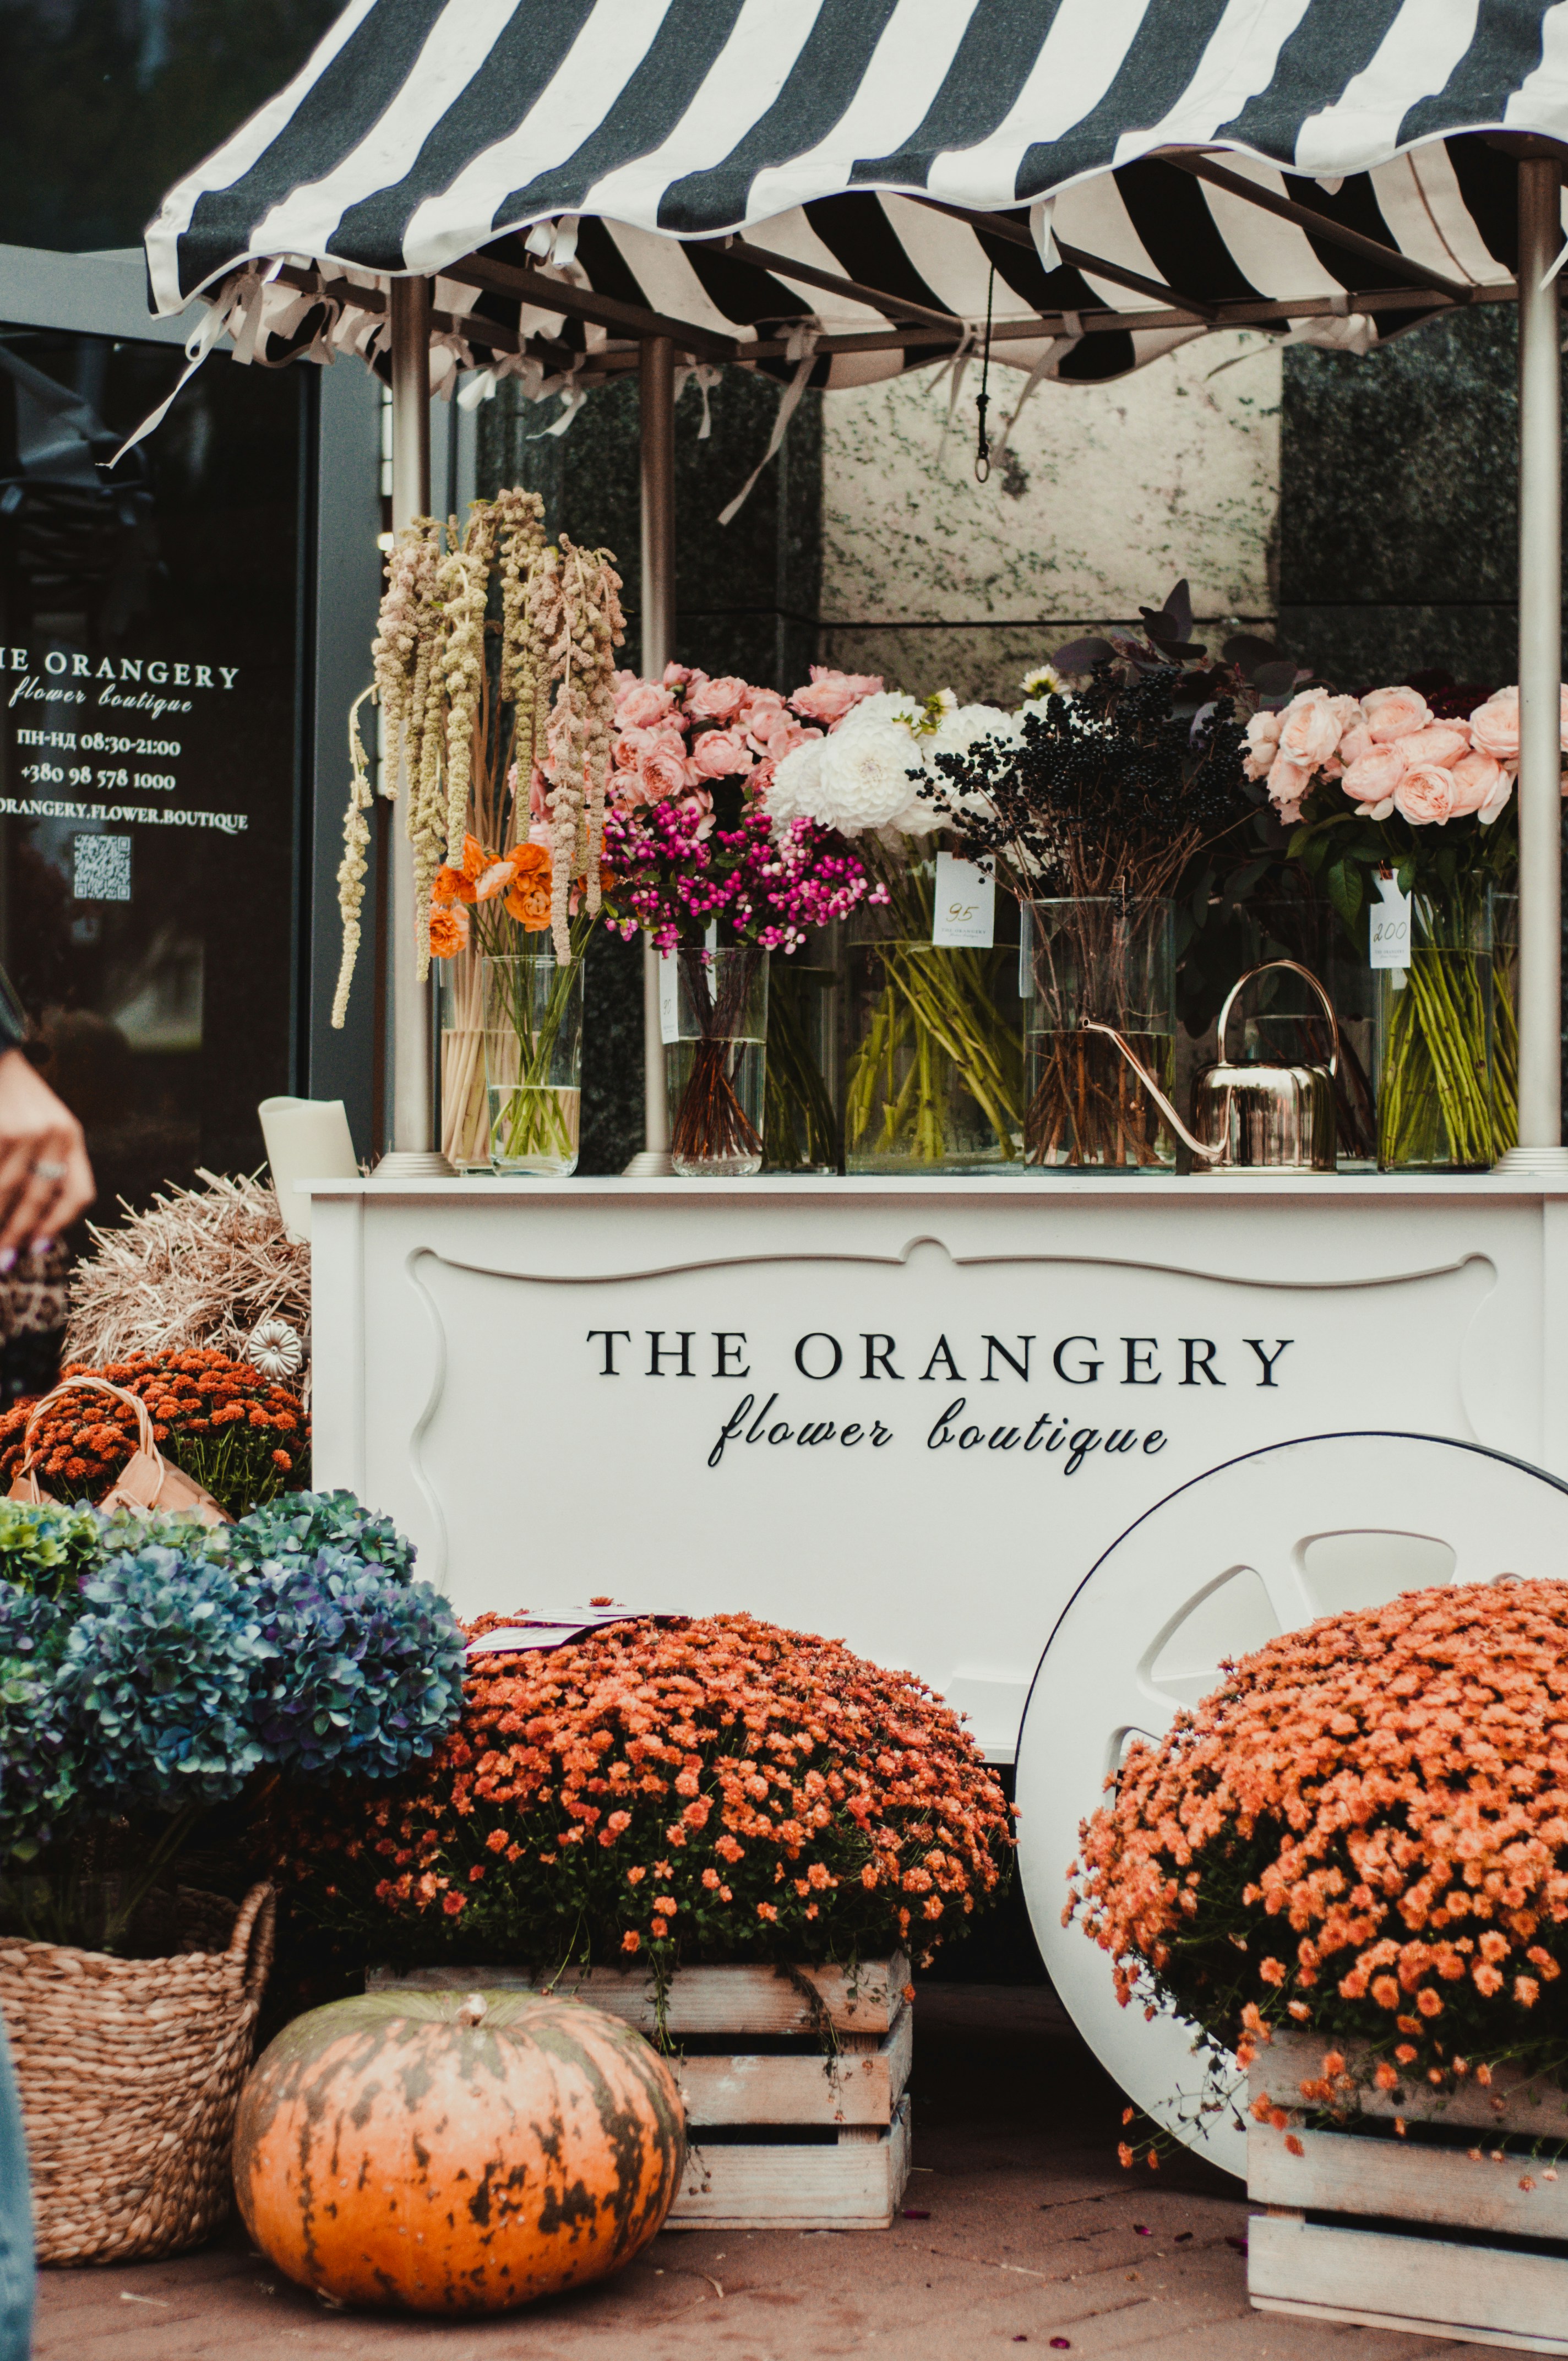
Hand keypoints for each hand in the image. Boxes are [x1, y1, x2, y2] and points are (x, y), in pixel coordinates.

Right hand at [0, 1050, 93, 1264]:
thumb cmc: (13, 1094)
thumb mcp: (43, 1120)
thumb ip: (46, 1158)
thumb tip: (30, 1217)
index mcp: (71, 1134)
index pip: (78, 1191)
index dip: (58, 1224)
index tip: (38, 1247)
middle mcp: (53, 1134)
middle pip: (37, 1199)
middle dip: (16, 1235)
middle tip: (2, 1262)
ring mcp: (22, 1133)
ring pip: (5, 1192)